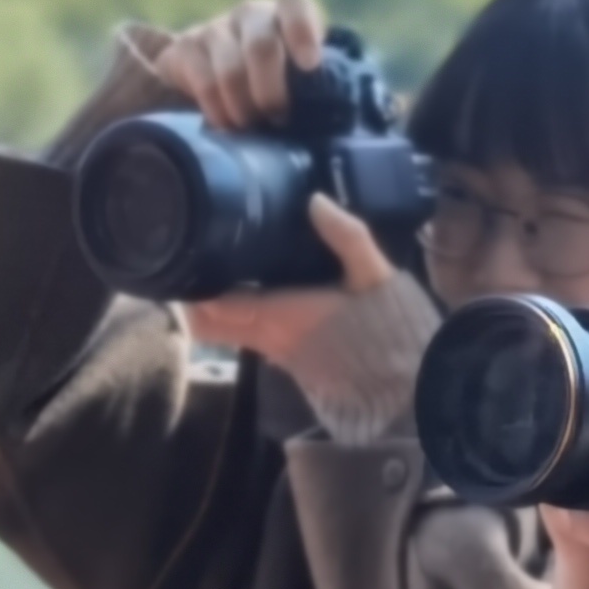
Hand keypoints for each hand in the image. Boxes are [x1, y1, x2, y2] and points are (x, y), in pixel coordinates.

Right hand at [145, 0, 327, 131]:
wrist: (218, 74)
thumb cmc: (276, 81)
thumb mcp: (300, 77)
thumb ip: (320, 88)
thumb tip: (345, 127)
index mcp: (286, 14)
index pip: (294, 5)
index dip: (302, 31)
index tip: (309, 65)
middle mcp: (251, 14)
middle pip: (262, 46)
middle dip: (271, 91)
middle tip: (277, 119)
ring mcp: (216, 28)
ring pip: (230, 68)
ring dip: (244, 106)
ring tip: (251, 127)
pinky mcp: (186, 47)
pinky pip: (203, 82)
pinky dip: (217, 109)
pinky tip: (227, 124)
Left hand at [182, 194, 395, 367]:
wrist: (405, 388)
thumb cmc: (388, 331)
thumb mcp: (375, 277)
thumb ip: (348, 237)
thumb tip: (316, 200)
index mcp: (279, 315)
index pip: (211, 309)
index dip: (190, 288)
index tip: (182, 256)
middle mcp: (268, 338)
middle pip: (207, 327)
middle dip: (193, 300)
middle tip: (194, 260)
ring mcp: (277, 355)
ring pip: (226, 336)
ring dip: (216, 310)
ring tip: (219, 269)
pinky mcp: (291, 364)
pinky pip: (250, 340)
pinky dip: (241, 319)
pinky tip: (254, 291)